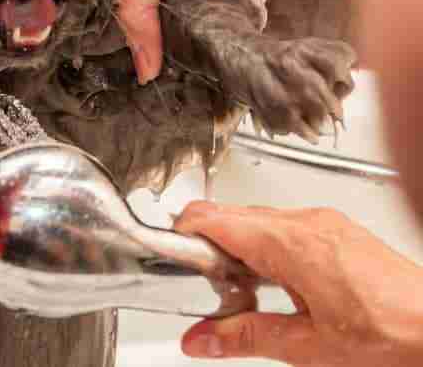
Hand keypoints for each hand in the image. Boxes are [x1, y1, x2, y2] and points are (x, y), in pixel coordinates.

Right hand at [174, 201, 422, 365]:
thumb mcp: (306, 347)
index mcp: (289, 243)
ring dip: (239, 250)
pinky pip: (284, 225)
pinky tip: (279, 286)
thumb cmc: (392, 336)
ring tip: (248, 294)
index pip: (212, 218)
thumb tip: (199, 339)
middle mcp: (305, 222)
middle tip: (210, 290)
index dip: (181, 235)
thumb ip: (244, 338)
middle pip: (230, 216)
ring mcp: (324, 222)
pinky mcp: (338, 230)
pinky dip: (266, 248)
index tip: (172, 260)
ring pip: (257, 220)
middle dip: (209, 249)